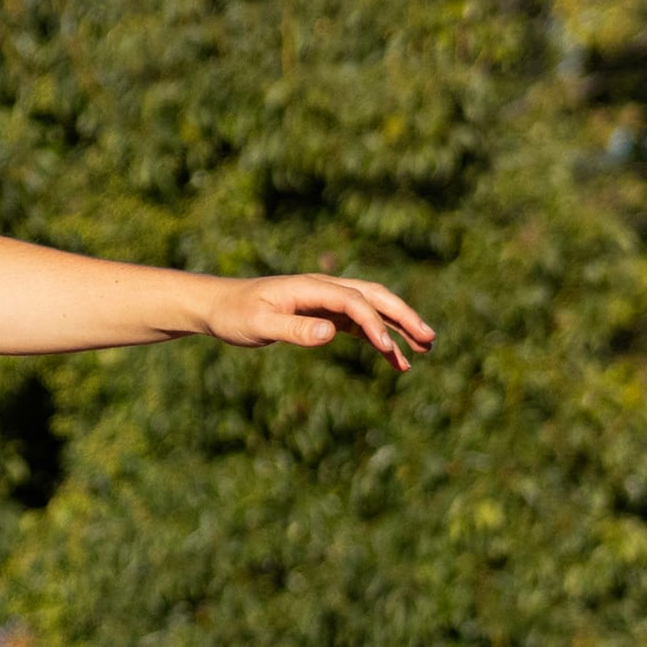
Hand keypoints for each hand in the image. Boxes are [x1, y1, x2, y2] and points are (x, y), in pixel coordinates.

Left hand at [201, 274, 434, 371]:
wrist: (218, 306)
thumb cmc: (235, 314)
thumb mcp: (260, 324)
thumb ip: (295, 329)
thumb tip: (332, 333)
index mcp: (311, 288)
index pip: (353, 302)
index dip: (373, 324)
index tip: (387, 349)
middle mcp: (324, 289)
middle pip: (374, 297)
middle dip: (403, 316)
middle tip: (429, 338)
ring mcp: (326, 301)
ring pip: (372, 310)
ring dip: (398, 327)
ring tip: (424, 349)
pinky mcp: (323, 315)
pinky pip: (358, 325)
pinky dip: (378, 338)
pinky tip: (394, 359)